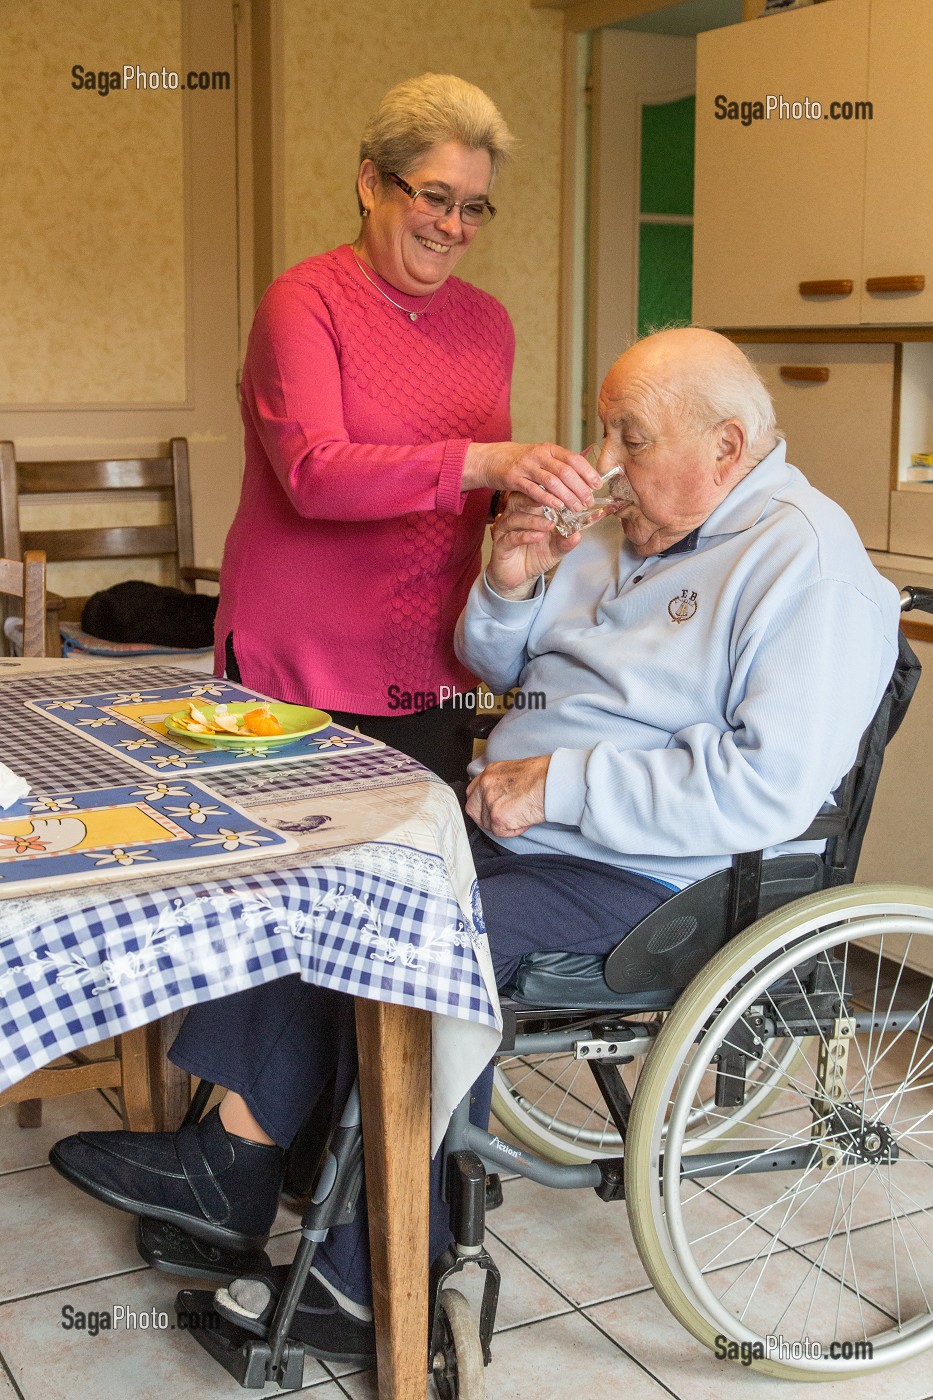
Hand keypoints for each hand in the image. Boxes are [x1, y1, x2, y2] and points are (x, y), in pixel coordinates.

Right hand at [463, 441, 600, 513]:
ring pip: (552, 482)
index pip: (574, 459)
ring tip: (577, 508)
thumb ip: (559, 465)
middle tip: (589, 502)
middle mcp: (539, 455)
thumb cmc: (520, 462)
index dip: (587, 472)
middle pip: (566, 472)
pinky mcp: (514, 478)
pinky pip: (534, 490)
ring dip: (567, 496)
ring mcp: (526, 466)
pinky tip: (558, 507)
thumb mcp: (541, 457)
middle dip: (580, 488)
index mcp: (549, 449)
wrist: (491, 459)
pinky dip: (547, 499)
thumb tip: (584, 477)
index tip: (597, 485)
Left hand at [466, 755, 549, 838]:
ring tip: (521, 814)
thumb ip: (501, 784)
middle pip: (472, 809)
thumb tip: (501, 796)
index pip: (473, 792)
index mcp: (490, 772)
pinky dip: (513, 830)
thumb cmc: (544, 776)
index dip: (481, 804)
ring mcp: (489, 801)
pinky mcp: (497, 817)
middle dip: (485, 817)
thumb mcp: (514, 772)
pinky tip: (524, 819)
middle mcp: (485, 784)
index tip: (491, 808)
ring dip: (503, 824)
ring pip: (487, 823)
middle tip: (503, 817)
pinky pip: (501, 832)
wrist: (553, 782)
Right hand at [485, 490, 581, 598]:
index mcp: (527, 511)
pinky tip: (537, 537)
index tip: (563, 492)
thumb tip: (578, 534)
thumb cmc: (535, 557)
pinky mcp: (500, 545)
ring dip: (534, 521)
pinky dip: (525, 536)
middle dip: (537, 498)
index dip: (547, 491)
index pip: (534, 495)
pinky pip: (511, 537)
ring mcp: (505, 530)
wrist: (519, 578)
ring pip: (516, 518)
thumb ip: (565, 541)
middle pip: (520, 499)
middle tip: (555, 502)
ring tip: (550, 525)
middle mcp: (514, 516)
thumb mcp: (555, 549)